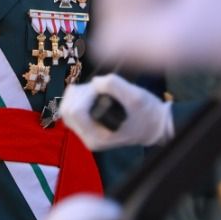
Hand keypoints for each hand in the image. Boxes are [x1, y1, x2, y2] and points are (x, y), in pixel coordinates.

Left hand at [58, 75, 174, 149]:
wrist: (154, 126)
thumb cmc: (148, 114)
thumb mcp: (136, 97)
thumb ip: (114, 86)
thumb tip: (94, 81)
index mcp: (97, 136)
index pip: (76, 111)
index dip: (86, 94)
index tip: (102, 88)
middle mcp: (88, 138)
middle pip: (67, 109)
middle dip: (81, 93)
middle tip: (100, 88)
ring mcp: (84, 133)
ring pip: (66, 108)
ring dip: (79, 94)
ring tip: (99, 91)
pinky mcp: (84, 127)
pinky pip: (71, 109)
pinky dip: (79, 97)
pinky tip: (93, 94)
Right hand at [93, 0, 220, 82]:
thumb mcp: (194, 38)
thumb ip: (139, 42)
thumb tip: (99, 47)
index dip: (120, 26)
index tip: (144, 56)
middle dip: (143, 19)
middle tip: (175, 48)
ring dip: (159, 18)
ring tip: (196, 35)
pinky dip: (175, 11)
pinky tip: (202, 24)